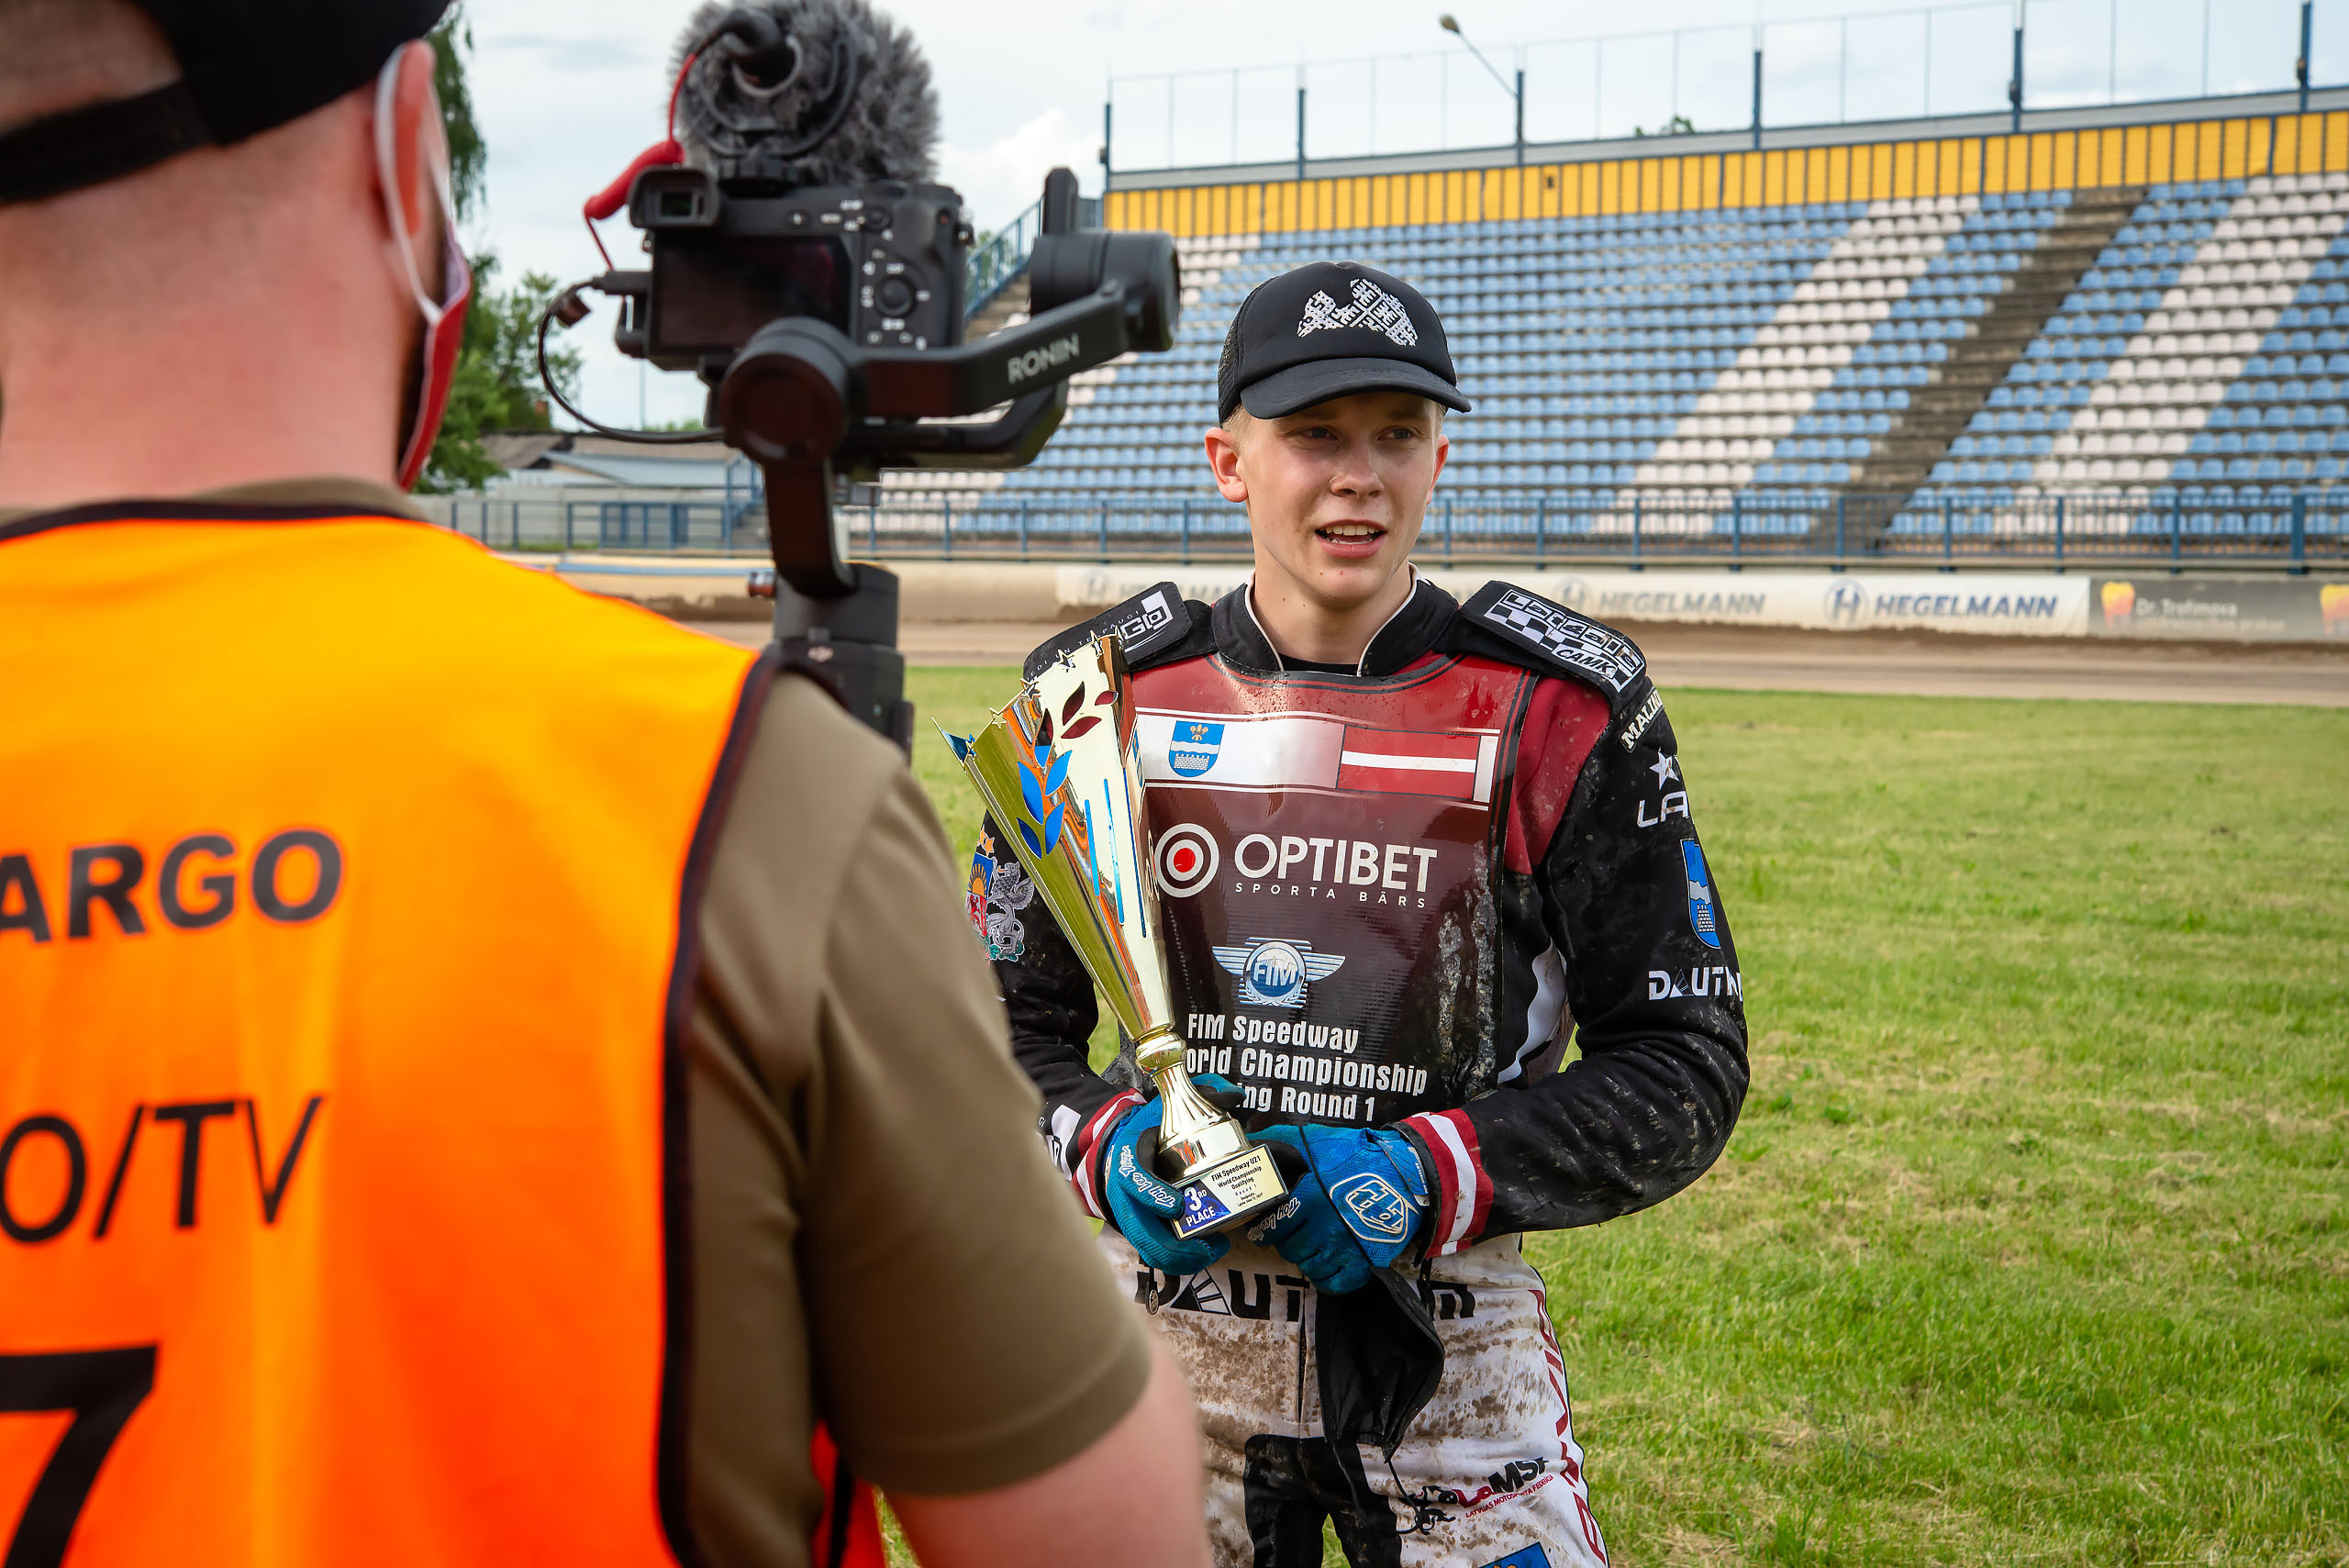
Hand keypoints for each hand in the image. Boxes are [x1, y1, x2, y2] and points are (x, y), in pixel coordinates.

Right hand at [1098, 1075, 1240, 1276]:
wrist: (1117, 1146)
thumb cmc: (1150, 1126)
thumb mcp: (1168, 1105)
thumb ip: (1203, 1092)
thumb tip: (1234, 1095)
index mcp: (1129, 1158)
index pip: (1134, 1180)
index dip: (1153, 1195)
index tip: (1178, 1206)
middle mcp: (1123, 1193)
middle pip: (1140, 1230)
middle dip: (1175, 1245)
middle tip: (1212, 1244)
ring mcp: (1129, 1215)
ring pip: (1148, 1249)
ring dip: (1180, 1259)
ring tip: (1214, 1251)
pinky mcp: (1139, 1230)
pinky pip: (1154, 1254)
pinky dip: (1177, 1262)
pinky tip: (1203, 1256)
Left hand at [1246, 1124, 1429, 1294]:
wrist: (1406, 1174)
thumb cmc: (1359, 1155)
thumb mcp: (1318, 1140)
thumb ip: (1280, 1139)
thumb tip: (1251, 1140)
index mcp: (1310, 1198)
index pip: (1273, 1227)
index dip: (1266, 1229)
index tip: (1266, 1228)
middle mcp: (1325, 1227)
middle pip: (1289, 1248)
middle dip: (1287, 1241)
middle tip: (1293, 1232)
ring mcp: (1345, 1248)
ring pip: (1308, 1266)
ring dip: (1305, 1257)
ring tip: (1310, 1244)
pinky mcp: (1363, 1262)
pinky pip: (1333, 1283)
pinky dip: (1325, 1277)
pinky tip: (1325, 1263)